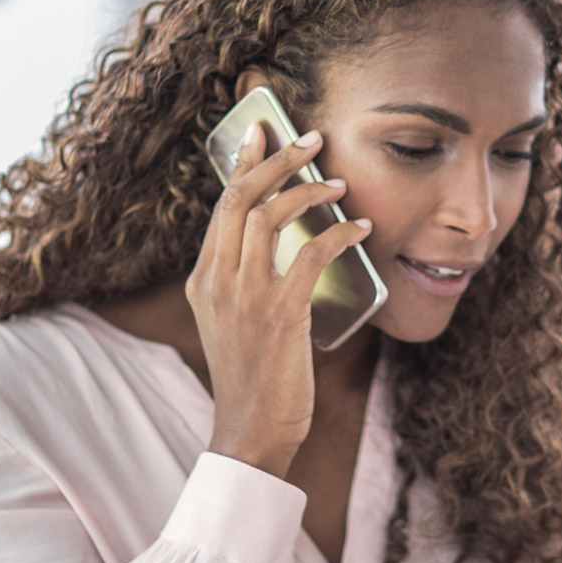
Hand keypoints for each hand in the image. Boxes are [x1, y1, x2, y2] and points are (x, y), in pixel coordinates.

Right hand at [187, 123, 372, 477]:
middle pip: (241, 197)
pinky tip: (359, 229)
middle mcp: (216, 280)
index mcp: (202, 279)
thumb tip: (281, 248)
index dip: (244, 163)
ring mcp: (244, 296)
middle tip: (310, 138)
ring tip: (340, 183)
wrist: (249, 431)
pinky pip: (309, 254)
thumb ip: (244, 284)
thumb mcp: (233, 323)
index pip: (222, 206)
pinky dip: (339, 234)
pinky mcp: (278, 314)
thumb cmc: (252, 380)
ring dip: (309, 189)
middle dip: (277, 158)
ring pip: (269, 215)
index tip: (262, 132)